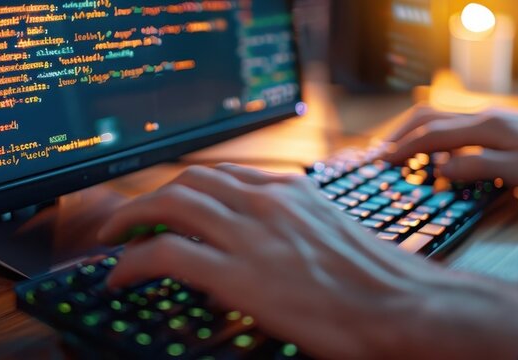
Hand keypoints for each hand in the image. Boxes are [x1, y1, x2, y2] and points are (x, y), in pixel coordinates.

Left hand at [97, 164, 517, 358]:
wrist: (404, 306)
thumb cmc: (381, 281)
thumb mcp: (333, 237)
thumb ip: (295, 231)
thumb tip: (267, 249)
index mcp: (292, 191)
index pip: (223, 174)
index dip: (187, 186)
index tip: (172, 201)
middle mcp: (266, 201)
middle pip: (189, 179)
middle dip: (151, 196)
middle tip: (130, 217)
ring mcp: (250, 233)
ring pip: (170, 203)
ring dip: (131, 218)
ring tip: (113, 237)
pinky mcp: (237, 271)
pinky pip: (164, 252)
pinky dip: (132, 260)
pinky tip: (120, 273)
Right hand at [382, 104, 517, 193]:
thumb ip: (476, 167)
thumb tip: (438, 169)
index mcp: (484, 127)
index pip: (430, 134)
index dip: (403, 148)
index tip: (380, 162)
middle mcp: (483, 116)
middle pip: (428, 116)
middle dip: (400, 134)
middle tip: (379, 153)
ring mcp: (491, 119)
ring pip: (440, 117)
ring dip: (415, 132)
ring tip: (398, 150)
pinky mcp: (499, 126)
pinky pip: (455, 125)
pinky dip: (434, 136)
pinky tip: (434, 153)